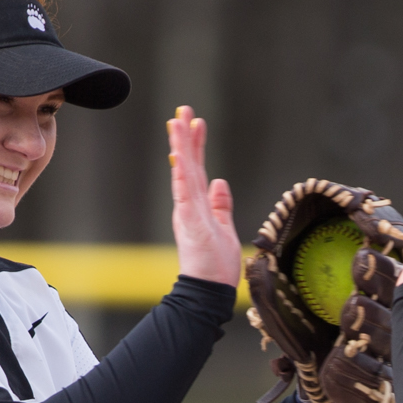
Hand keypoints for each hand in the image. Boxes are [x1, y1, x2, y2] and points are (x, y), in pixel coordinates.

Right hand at [166, 105, 240, 286]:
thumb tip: (221, 182)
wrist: (207, 292)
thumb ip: (222, 205)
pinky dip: (181, 173)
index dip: (196, 146)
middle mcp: (190, 205)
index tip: (196, 123)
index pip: (197, 170)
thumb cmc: (216, 267)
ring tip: (178, 121)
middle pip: (188, 165)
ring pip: (183, 172)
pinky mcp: (188, 222)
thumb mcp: (224, 228)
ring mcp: (187, 213)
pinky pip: (184, 193)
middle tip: (183, 110)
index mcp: (198, 206)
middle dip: (185, 136)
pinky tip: (179, 155)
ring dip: (181, 147)